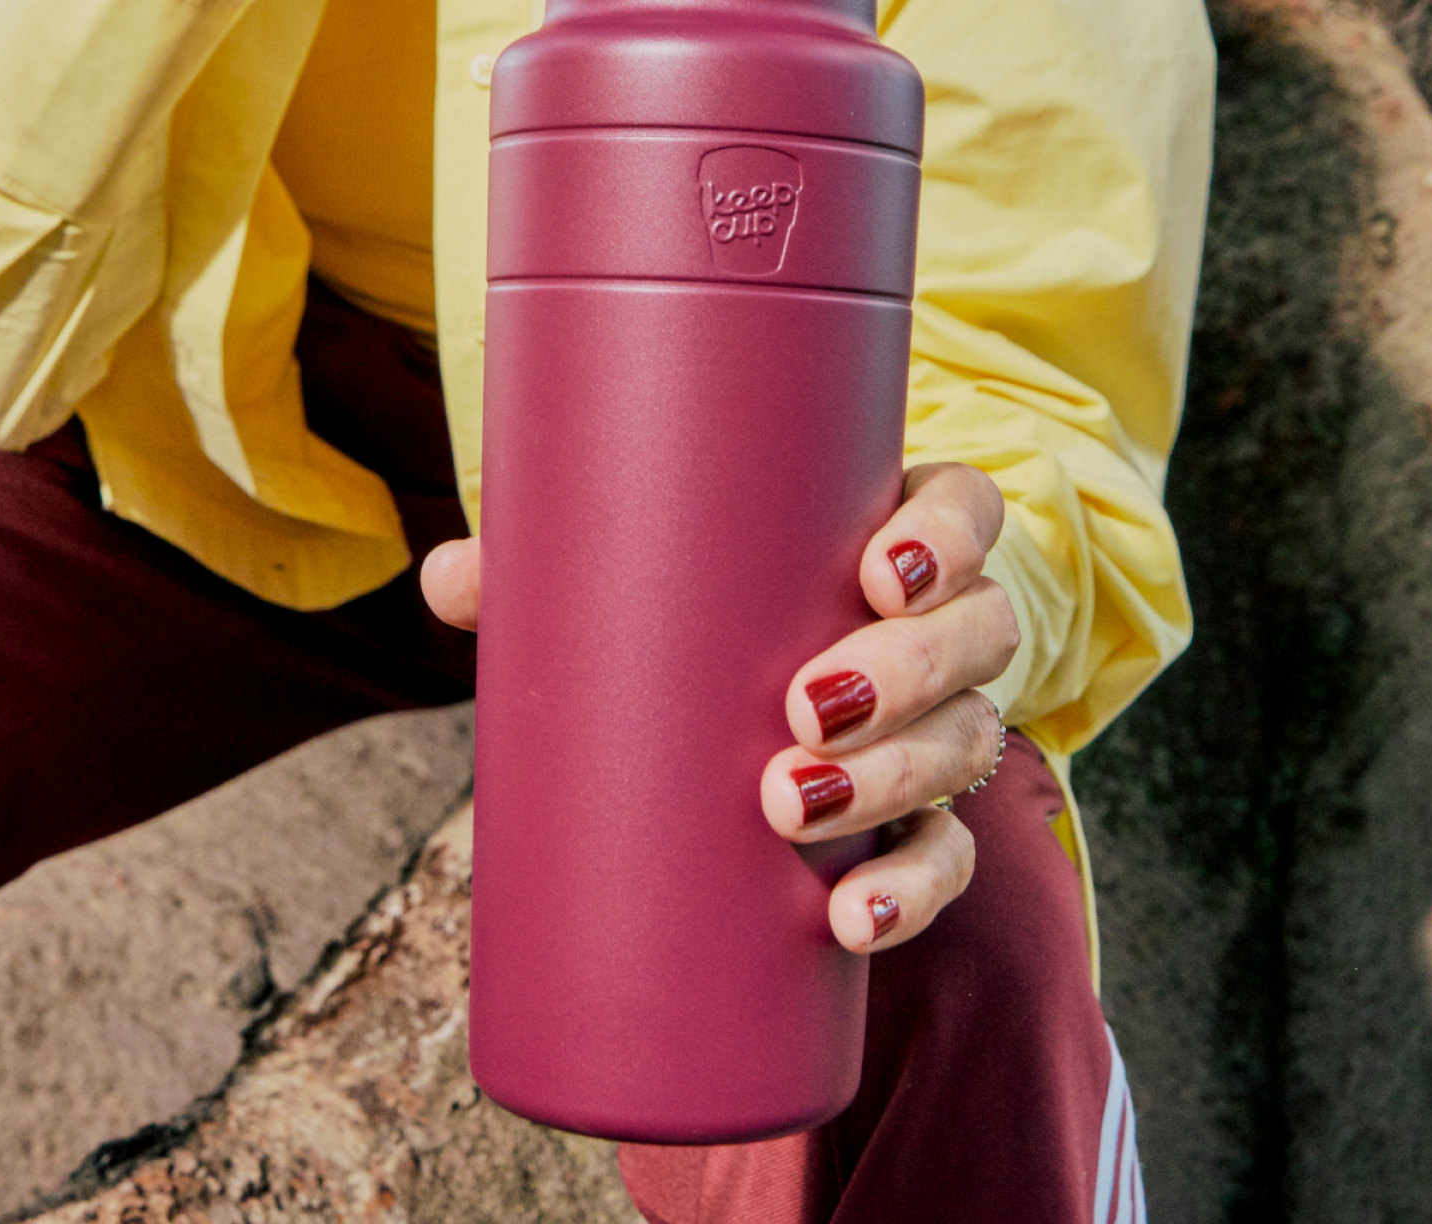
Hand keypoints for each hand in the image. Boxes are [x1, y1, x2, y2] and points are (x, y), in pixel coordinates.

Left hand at [417, 462, 1019, 956]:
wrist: (728, 732)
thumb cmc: (693, 618)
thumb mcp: (638, 581)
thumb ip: (550, 567)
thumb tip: (453, 576)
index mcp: (890, 537)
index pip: (964, 512)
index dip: (947, 536)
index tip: (876, 569)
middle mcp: (938, 627)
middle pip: (978, 630)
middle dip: (903, 671)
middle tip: (800, 709)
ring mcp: (940, 728)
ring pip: (967, 741)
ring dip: (891, 777)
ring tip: (789, 807)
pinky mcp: (923, 826)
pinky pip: (949, 859)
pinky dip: (910, 894)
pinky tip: (851, 920)